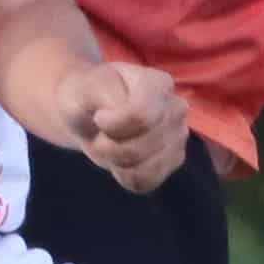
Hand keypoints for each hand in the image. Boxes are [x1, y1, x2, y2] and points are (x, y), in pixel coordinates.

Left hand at [63, 60, 185, 193]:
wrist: (91, 114)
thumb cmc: (88, 97)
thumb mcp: (85, 88)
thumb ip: (101, 95)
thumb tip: (118, 114)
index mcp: (158, 83)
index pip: (141, 117)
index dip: (112, 126)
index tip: (98, 118)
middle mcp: (176, 108)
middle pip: (143, 147)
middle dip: (110, 148)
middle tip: (99, 135)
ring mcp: (179, 136)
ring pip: (147, 167)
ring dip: (117, 163)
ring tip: (110, 146)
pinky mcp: (174, 160)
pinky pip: (149, 181)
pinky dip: (126, 177)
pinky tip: (119, 161)